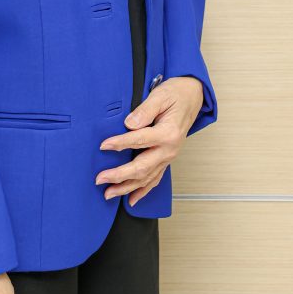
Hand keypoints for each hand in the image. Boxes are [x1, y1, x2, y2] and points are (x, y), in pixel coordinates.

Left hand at [95, 76, 204, 206]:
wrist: (192, 97)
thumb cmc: (176, 94)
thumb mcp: (160, 96)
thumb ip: (145, 110)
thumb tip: (129, 124)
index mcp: (168, 133)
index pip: (139, 140)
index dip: (120, 144)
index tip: (104, 146)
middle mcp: (169, 149)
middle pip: (142, 167)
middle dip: (119, 175)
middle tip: (100, 179)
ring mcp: (169, 157)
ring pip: (146, 178)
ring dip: (126, 187)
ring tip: (108, 194)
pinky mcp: (166, 159)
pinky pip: (155, 179)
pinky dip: (143, 191)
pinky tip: (131, 199)